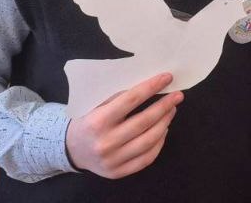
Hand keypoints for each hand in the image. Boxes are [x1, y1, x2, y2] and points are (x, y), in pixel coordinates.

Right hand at [65, 72, 181, 178]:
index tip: (167, 77)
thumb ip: (120, 96)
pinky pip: (146, 158)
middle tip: (177, 95)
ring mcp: (112, 160)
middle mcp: (105, 143)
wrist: (72, 150)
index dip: (151, 87)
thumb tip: (151, 84)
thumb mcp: (97, 104)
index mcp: (98, 121)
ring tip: (171, 110)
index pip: (131, 100)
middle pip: (144, 122)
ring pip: (149, 141)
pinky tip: (163, 130)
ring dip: (165, 123)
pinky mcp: (118, 172)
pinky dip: (159, 142)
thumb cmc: (89, 120)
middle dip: (164, 106)